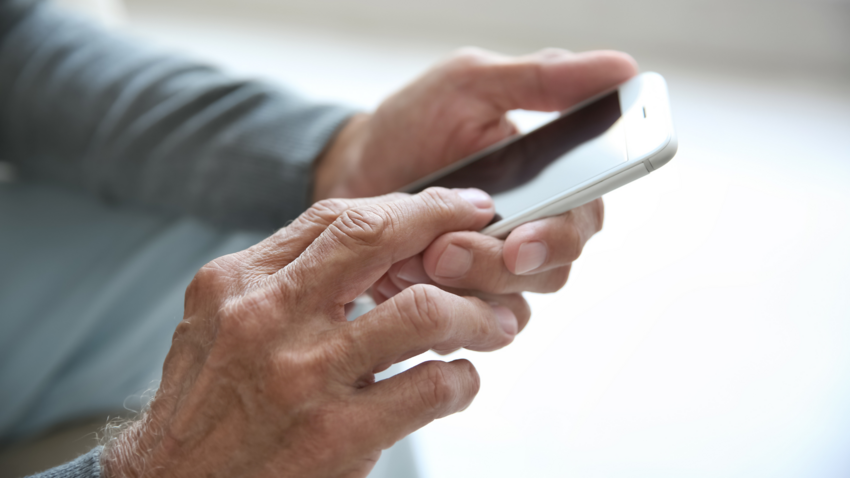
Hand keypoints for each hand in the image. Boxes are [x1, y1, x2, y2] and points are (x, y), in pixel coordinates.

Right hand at [102, 188, 526, 477]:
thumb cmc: (204, 405)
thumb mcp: (216, 323)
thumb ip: (279, 280)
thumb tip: (364, 246)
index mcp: (238, 282)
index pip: (336, 216)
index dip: (406, 205)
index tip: (446, 205)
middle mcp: (267, 317)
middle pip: (376, 238)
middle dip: (445, 223)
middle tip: (484, 230)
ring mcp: (303, 375)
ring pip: (422, 311)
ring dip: (474, 313)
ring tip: (494, 322)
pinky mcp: (337, 435)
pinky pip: (430, 388)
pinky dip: (462, 380)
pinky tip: (458, 381)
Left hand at [316, 48, 634, 304]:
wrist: (350, 170)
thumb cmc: (413, 123)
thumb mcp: (471, 84)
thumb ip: (543, 78)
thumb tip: (625, 67)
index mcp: (550, 182)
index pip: (584, 218)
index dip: (560, 235)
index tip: (521, 241)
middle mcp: (530, 232)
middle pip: (550, 271)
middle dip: (497, 265)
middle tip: (445, 251)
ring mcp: (495, 271)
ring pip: (513, 305)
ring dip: (466, 288)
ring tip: (416, 258)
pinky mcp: (461, 301)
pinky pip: (472, 328)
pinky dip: (442, 313)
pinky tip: (404, 281)